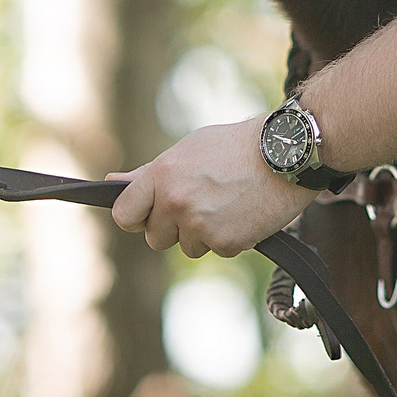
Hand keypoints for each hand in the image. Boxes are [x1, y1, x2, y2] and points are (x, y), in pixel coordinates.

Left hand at [110, 119, 315, 258]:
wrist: (285, 151)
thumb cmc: (235, 146)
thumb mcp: (188, 149)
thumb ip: (150, 173)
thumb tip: (111, 183)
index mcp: (162, 175)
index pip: (124, 214)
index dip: (137, 217)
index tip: (150, 214)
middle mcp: (175, 202)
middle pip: (155, 237)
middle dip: (174, 227)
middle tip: (202, 202)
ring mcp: (200, 225)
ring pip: (187, 247)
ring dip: (204, 234)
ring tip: (227, 203)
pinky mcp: (225, 243)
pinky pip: (217, 250)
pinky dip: (230, 238)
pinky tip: (244, 213)